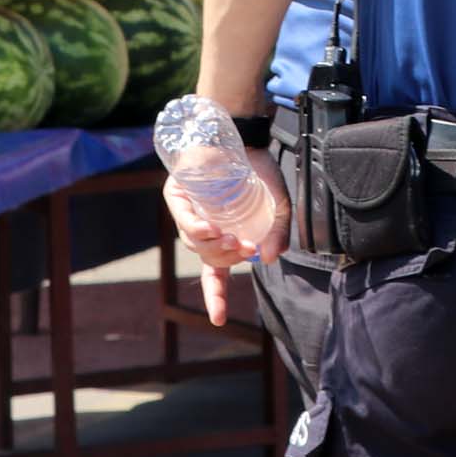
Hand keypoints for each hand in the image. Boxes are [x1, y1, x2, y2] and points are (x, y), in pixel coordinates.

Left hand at [161, 146, 289, 326]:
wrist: (245, 136)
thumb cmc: (260, 172)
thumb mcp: (278, 206)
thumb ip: (277, 233)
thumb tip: (267, 259)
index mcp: (223, 237)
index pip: (214, 274)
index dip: (216, 297)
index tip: (219, 320)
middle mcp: (202, 227)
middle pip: (208, 258)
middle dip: (227, 259)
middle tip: (246, 247)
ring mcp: (188, 212)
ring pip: (194, 243)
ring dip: (213, 246)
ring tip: (232, 236)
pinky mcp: (177, 194)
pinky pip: (183, 219)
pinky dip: (196, 228)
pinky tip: (211, 228)